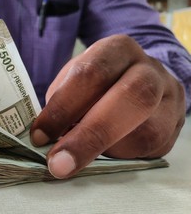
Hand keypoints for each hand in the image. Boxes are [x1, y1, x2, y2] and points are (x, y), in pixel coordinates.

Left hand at [31, 35, 185, 178]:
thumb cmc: (95, 84)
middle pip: (132, 97)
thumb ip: (63, 104)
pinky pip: (150, 151)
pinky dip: (118, 157)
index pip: (93, 74)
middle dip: (90, 136)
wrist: (137, 81)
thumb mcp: (73, 82)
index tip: (40, 136)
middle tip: (59, 163)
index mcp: (118, 49)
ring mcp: (170, 100)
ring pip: (146, 132)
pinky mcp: (175, 128)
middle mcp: (150, 70)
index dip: (64, 107)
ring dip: (104, 151)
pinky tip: (102, 153)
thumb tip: (49, 139)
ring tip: (77, 155)